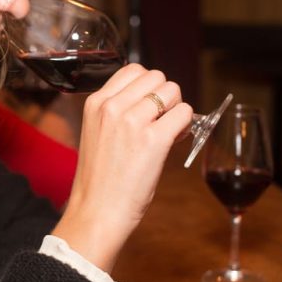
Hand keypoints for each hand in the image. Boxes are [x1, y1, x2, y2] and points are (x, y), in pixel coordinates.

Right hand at [52, 64, 192, 272]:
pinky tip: (173, 141)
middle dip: (164, 96)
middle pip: (157, 77)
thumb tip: (155, 99)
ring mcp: (132, 122)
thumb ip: (118, 111)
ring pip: (173, 91)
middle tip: (160, 120)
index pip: (133, 70)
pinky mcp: (153, 140)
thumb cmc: (99, 178)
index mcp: (96, 103)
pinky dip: (186, 125)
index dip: (147, 87)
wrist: (96, 211)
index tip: (148, 106)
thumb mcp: (96, 133)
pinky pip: (184, 114)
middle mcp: (112, 106)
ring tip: (166, 131)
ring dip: (176, 109)